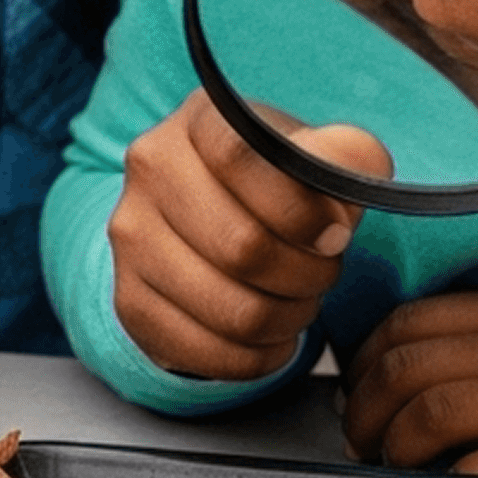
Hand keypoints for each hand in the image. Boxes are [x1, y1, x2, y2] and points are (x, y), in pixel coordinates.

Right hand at [108, 89, 376, 382]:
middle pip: (241, 246)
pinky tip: (271, 336)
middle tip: (324, 274)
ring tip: (299, 303)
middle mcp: (150, 169)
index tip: (336, 235)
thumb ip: (349, 158)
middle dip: (306, 275)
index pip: (242, 159)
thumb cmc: (277, 184)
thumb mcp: (319, 153)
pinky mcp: (129, 299)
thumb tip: (338, 205)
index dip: (300, 209)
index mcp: (199, 120)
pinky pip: (204, 352)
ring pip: (228, 308)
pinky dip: (256, 357)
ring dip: (286, 319)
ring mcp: (132, 236)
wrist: (211, 216)